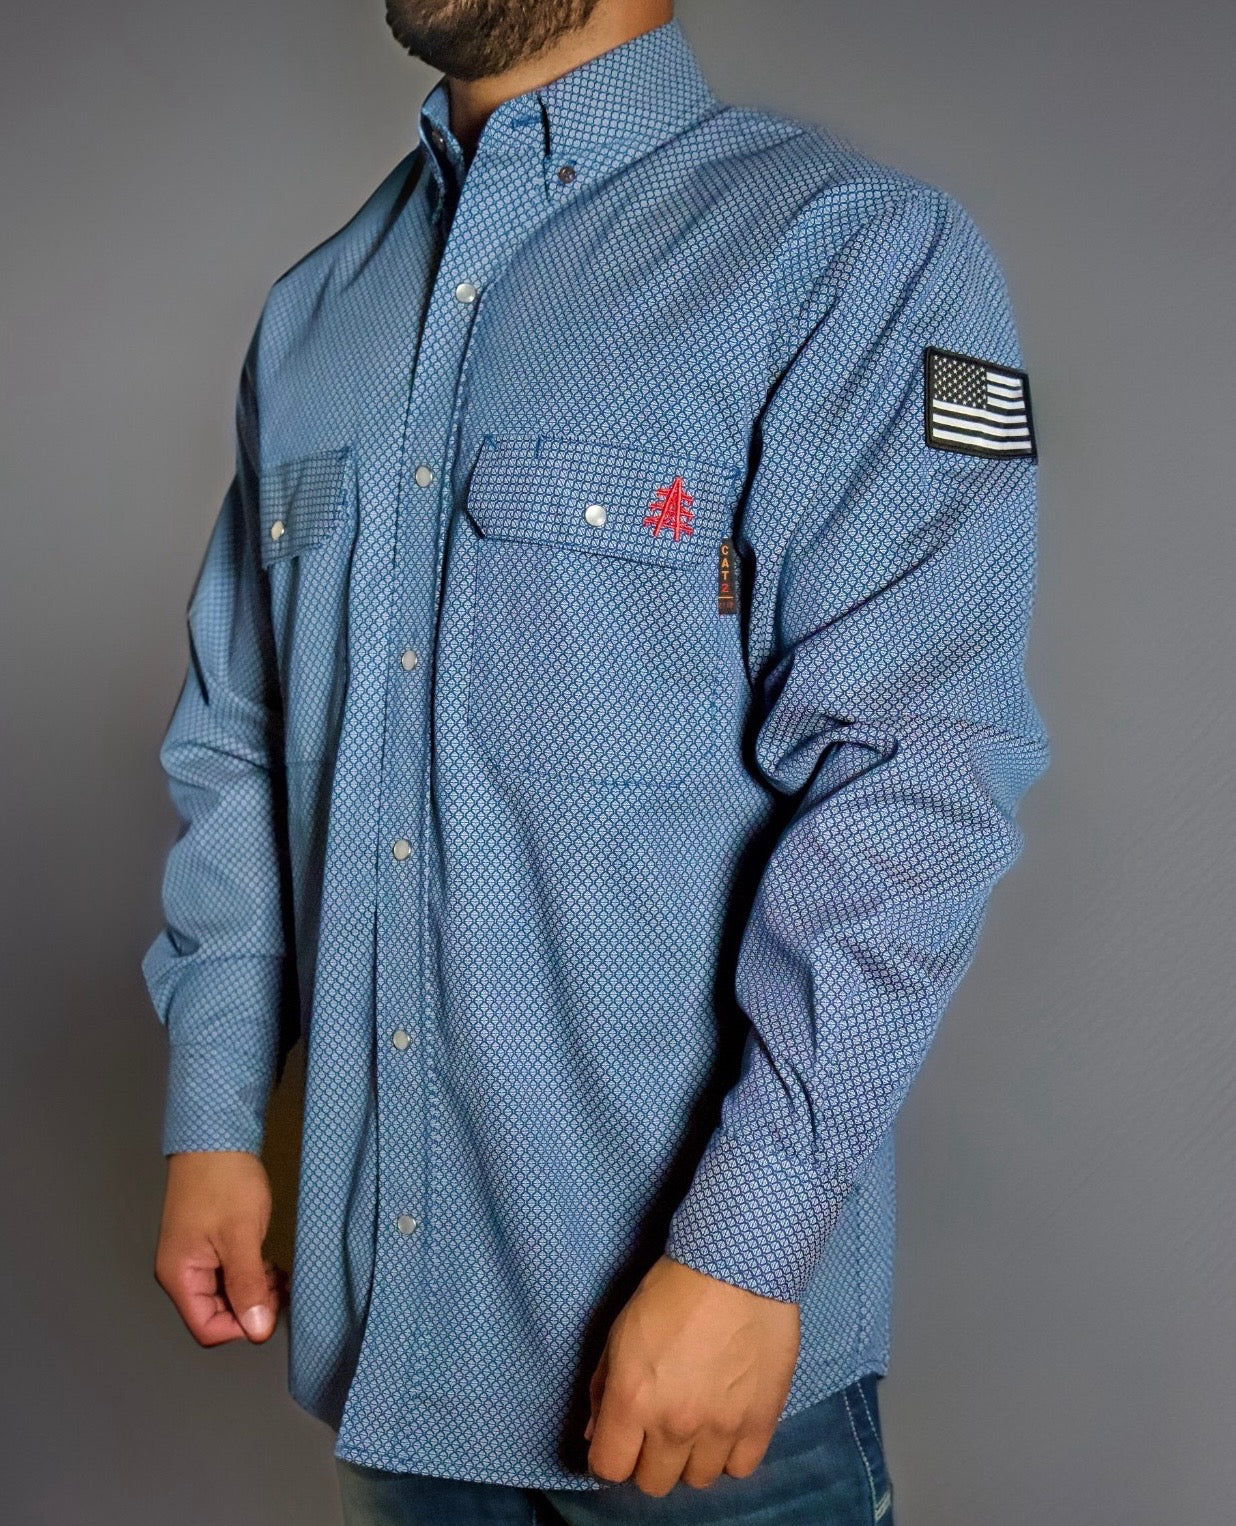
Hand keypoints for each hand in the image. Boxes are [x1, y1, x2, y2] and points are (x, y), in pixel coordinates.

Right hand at [154, 1150, 287, 1345]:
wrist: (216, 1136)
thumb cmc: (223, 1180)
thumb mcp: (241, 1236)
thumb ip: (247, 1284)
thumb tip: (256, 1329)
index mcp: (180, 1275)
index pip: (207, 1328)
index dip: (242, 1326)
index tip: (271, 1308)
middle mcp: (181, 1271)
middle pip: (215, 1313)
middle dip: (250, 1307)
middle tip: (281, 1288)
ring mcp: (194, 1257)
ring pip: (225, 1294)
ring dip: (253, 1291)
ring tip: (279, 1274)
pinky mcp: (207, 1244)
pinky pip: (228, 1274)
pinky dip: (250, 1274)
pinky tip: (269, 1264)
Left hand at [584, 1254, 799, 1496]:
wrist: (736, 1266)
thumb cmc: (671, 1290)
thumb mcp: (620, 1331)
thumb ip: (603, 1388)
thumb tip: (597, 1433)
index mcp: (633, 1400)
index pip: (609, 1470)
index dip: (610, 1457)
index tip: (620, 1440)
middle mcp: (674, 1425)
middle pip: (653, 1483)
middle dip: (649, 1459)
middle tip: (658, 1429)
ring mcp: (721, 1428)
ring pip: (698, 1480)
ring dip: (691, 1458)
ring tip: (696, 1424)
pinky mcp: (761, 1421)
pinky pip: (740, 1468)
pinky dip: (730, 1454)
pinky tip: (726, 1425)